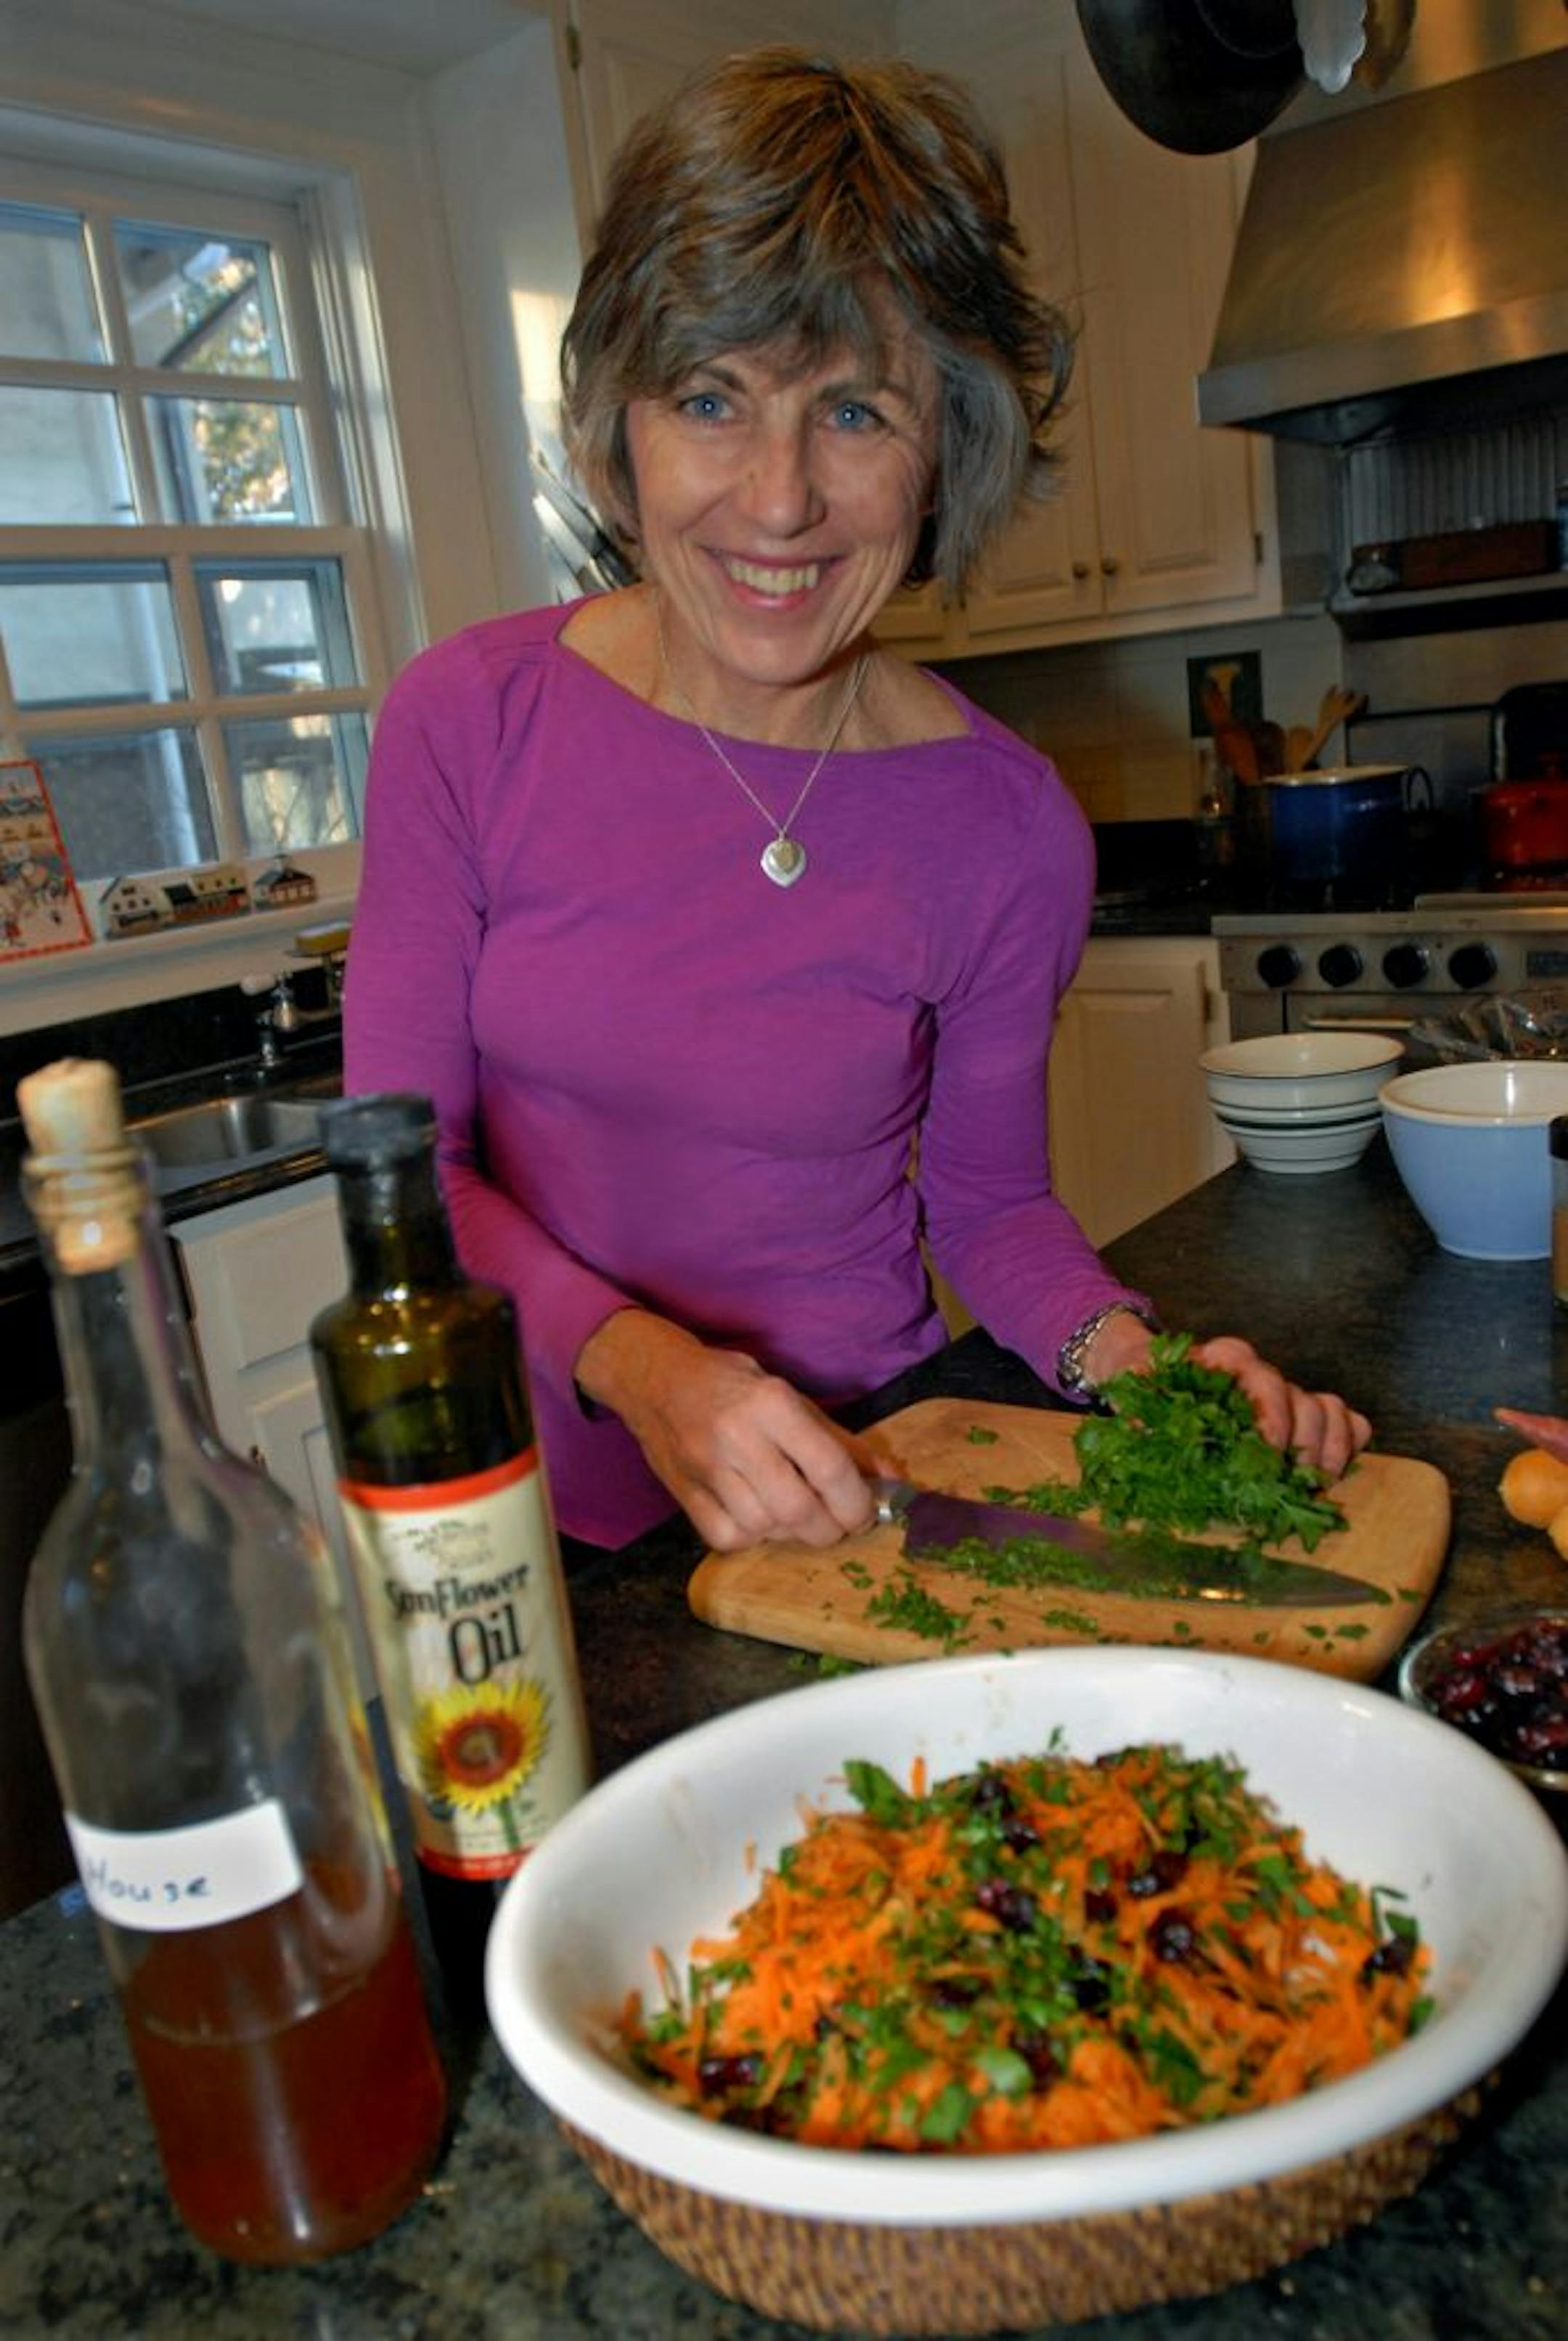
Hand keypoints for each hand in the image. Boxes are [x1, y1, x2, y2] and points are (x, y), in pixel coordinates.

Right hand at [574, 1309, 874, 1549]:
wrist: (656, 1380)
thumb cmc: (731, 1384)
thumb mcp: (790, 1397)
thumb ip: (839, 1440)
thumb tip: (889, 1476)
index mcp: (770, 1402)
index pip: (827, 1466)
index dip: (857, 1501)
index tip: (867, 1513)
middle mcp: (737, 1436)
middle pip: (797, 1509)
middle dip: (830, 1529)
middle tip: (839, 1524)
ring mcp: (706, 1468)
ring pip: (764, 1527)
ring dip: (793, 1533)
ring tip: (799, 1517)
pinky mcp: (683, 1492)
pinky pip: (727, 1536)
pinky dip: (753, 1537)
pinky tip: (761, 1519)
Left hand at [1079, 1312, 1370, 1480]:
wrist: (1152, 1371)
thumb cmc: (1147, 1381)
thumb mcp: (1134, 1387)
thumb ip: (1138, 1405)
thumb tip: (1142, 1433)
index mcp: (1225, 1360)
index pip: (1261, 1379)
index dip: (1271, 1413)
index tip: (1270, 1450)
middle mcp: (1262, 1373)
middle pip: (1303, 1401)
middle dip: (1305, 1446)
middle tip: (1294, 1486)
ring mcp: (1286, 1393)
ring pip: (1329, 1411)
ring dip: (1329, 1452)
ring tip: (1315, 1489)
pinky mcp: (1302, 1415)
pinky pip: (1345, 1422)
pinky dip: (1346, 1447)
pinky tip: (1330, 1478)